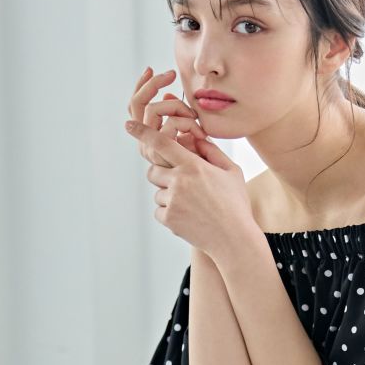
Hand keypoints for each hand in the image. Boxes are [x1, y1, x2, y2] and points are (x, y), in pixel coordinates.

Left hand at [123, 117, 258, 263]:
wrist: (234, 238)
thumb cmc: (235, 204)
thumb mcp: (231, 172)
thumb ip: (212, 152)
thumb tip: (196, 139)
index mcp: (193, 166)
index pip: (162, 143)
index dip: (143, 132)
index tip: (128, 125)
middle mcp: (179, 181)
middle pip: (153, 171)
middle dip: (162, 175)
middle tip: (180, 184)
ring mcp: (173, 201)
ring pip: (157, 193)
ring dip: (168, 197)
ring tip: (192, 206)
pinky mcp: (169, 219)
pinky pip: (159, 211)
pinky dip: (170, 214)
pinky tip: (189, 217)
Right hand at [126, 66, 210, 162]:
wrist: (214, 189)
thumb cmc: (208, 165)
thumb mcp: (194, 134)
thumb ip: (181, 115)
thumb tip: (167, 92)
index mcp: (150, 137)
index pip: (137, 106)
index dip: (141, 86)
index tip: (151, 69)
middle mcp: (146, 142)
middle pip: (136, 104)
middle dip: (151, 84)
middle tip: (170, 74)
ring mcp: (150, 149)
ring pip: (154, 109)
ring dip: (176, 106)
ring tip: (194, 117)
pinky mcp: (158, 153)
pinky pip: (170, 123)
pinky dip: (186, 121)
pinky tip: (199, 133)